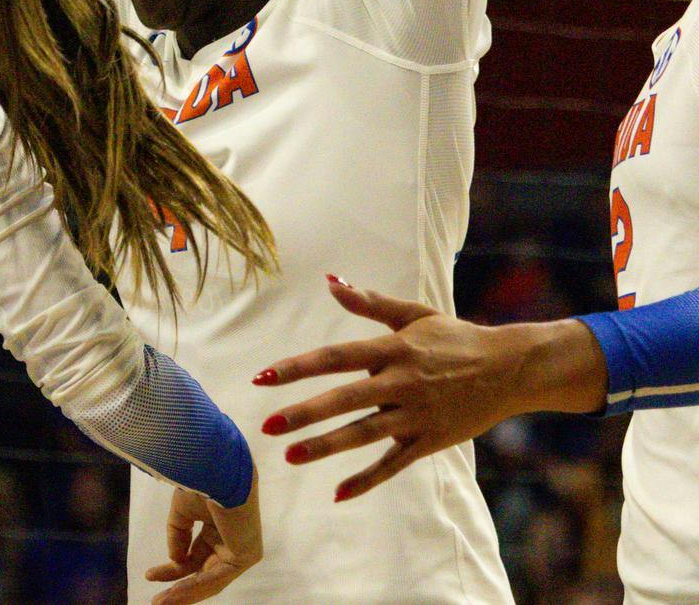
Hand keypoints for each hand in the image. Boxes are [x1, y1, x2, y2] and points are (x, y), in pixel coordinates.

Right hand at [143, 475, 261, 603]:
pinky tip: (175, 594)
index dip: (172, 567)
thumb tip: (176, 561)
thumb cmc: (200, 481)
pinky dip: (195, 587)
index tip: (149, 574)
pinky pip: (217, 577)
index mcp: (217, 527)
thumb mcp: (182, 512)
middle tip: (157, 600)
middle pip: (202, 571)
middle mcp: (231, 540)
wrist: (215, 469)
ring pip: (209, 579)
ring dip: (184, 593)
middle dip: (178, 585)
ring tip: (160, 603)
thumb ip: (178, 536)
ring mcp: (241, 550)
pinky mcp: (245, 555)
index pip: (193, 554)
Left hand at [253, 276, 601, 500]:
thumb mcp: (414, 314)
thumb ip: (369, 302)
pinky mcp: (431, 440)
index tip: (263, 377)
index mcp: (394, 349)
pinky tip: (338, 493)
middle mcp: (402, 383)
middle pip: (346, 400)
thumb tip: (330, 281)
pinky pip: (395, 463)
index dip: (298, 367)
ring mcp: (417, 415)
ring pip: (365, 434)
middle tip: (267, 425)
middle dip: (305, 414)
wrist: (512, 369)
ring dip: (326, 446)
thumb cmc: (454, 337)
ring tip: (289, 456)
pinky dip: (368, 479)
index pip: (336, 359)